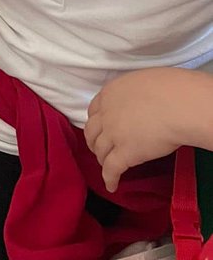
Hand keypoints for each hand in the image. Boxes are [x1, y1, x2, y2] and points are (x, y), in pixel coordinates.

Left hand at [85, 68, 198, 192]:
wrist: (177, 105)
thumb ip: (131, 95)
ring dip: (102, 159)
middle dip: (94, 141)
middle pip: (91, 131)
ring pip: (100, 151)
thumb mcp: (140, 83)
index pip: (94, 110)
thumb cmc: (167, 89)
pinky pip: (112, 169)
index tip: (100, 128)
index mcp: (109, 93)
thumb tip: (138, 102)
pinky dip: (109, 178)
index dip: (96, 122)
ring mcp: (113, 134)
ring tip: (107, 166)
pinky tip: (111, 185)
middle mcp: (106, 114)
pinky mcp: (125, 153)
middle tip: (100, 148)